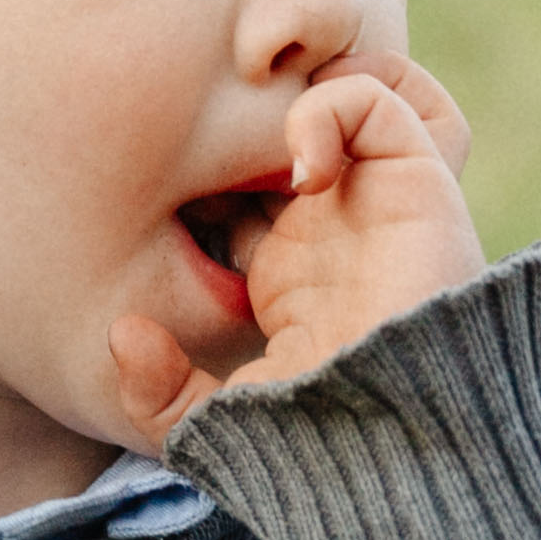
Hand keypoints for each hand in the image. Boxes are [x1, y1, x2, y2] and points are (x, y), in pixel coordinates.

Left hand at [111, 62, 484, 440]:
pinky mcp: (417, 181)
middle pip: (284, 137)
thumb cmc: (318, 444)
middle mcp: (330, 230)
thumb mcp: (214, 425)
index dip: (197, 172)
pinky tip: (304, 173)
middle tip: (202, 146)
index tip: (165, 195)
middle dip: (240, 122)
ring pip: (341, 95)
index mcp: (284, 277)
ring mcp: (372, 201)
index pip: (236, 190)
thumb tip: (122, 334)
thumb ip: (156, 392)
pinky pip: (377, 99)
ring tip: (262, 145)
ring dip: (296, 96)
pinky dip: (332, 110)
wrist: (401, 444)